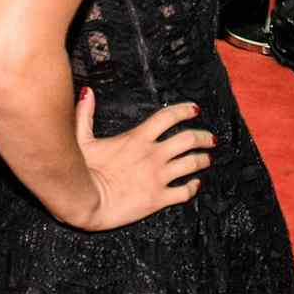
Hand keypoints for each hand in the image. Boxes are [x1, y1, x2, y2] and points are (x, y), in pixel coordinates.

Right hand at [70, 89, 212, 230]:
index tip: (196, 109)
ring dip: (203, 160)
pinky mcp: (158, 199)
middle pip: (189, 139)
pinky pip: (184, 192)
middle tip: (212, 139)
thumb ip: (85, 114)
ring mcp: (158, 177)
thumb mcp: (81, 139)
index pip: (169, 116)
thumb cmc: (80, 170)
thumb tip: (87, 91)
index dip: (185, 110)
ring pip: (192, 164)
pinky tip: (195, 185)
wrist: (83, 202)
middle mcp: (154, 155)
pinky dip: (193, 188)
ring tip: (208, 159)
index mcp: (138, 138)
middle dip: (205, 137)